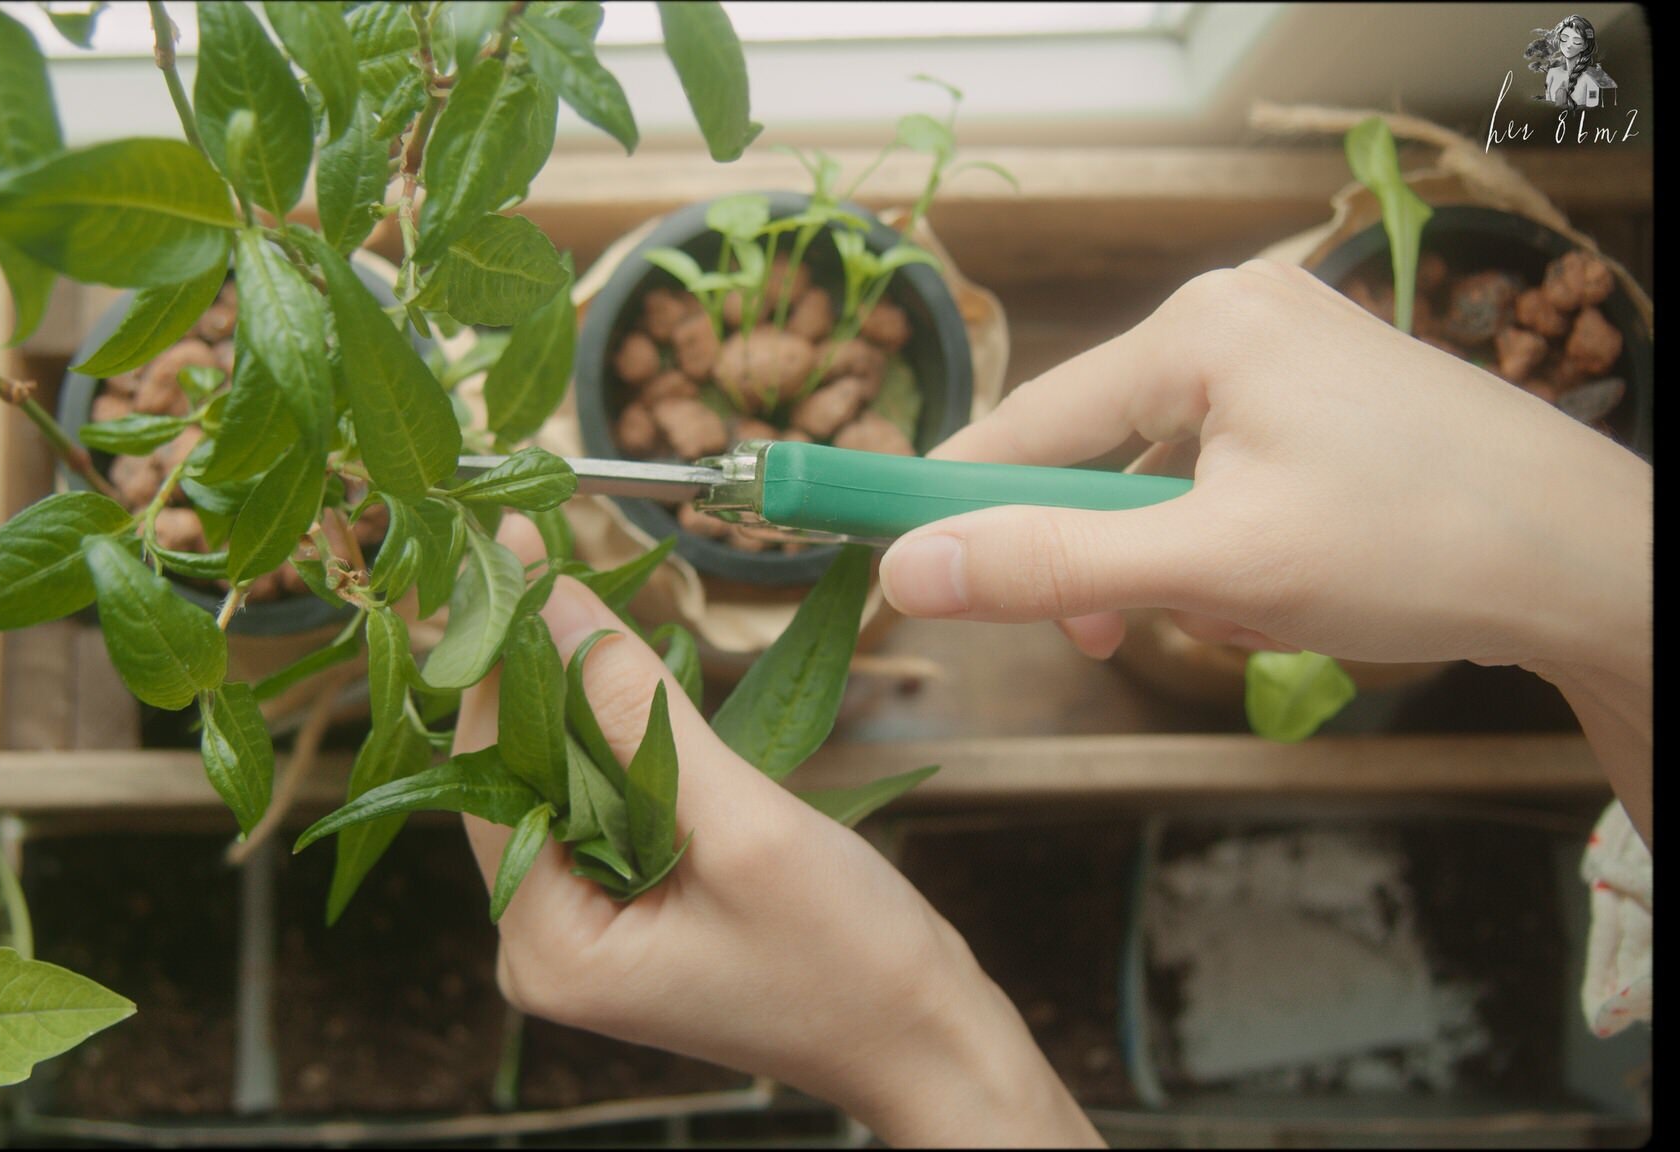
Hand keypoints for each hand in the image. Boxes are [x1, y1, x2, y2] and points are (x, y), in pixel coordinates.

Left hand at [455, 517, 1102, 1146]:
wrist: (924, 1042)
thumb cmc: (851, 960)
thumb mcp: (744, 826)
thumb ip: (641, 716)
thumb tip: (558, 603)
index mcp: (549, 949)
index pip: (489, 774)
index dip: (502, 654)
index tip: (514, 548)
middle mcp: (541, 945)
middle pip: (510, 775)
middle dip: (534, 663)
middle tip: (545, 547)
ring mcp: (582, 930)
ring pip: (553, 780)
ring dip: (575, 691)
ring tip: (579, 585)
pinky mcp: (623, 911)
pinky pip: (596, 803)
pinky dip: (613, 735)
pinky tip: (626, 667)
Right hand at [876, 259, 1651, 839]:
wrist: (1600, 565)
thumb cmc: (1416, 547)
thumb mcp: (1213, 567)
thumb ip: (1051, 564)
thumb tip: (907, 572)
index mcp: (1202, 325)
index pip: (1031, 420)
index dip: (958, 501)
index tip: (893, 561)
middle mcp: (1240, 314)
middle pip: (1102, 451)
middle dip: (1111, 555)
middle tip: (1112, 636)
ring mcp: (1293, 350)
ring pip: (1168, 476)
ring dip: (1178, 562)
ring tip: (1242, 615)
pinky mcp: (1332, 395)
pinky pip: (1229, 474)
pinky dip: (1230, 544)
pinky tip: (1285, 591)